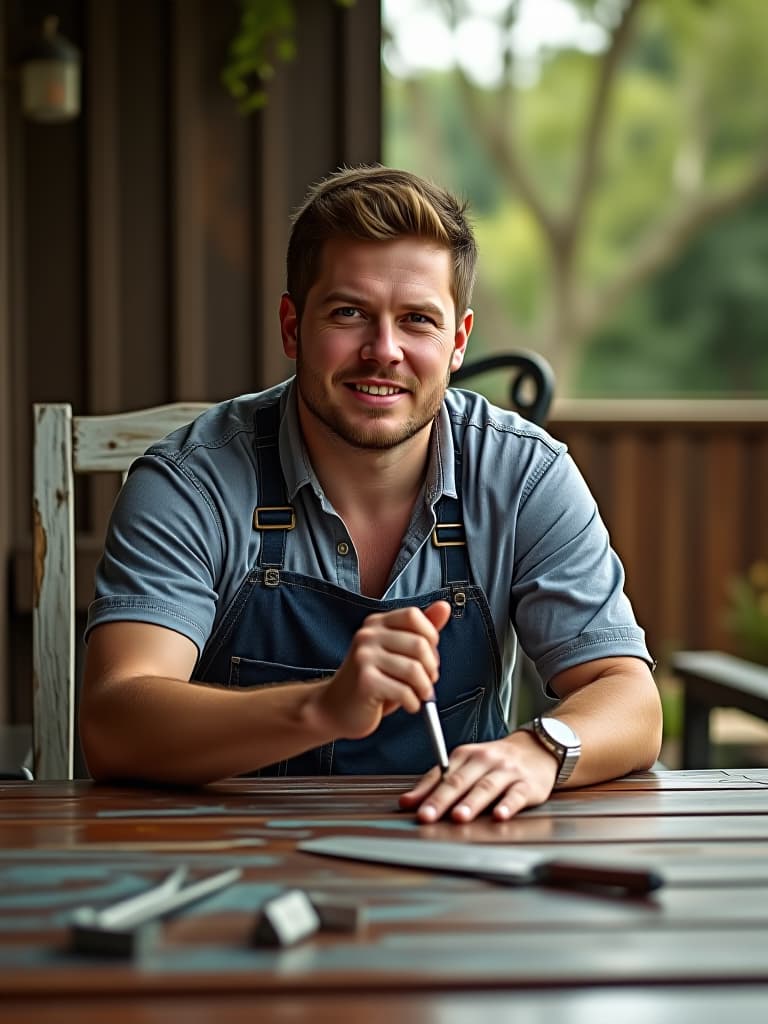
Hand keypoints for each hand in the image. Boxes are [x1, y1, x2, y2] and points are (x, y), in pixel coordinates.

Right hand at [313, 600, 451, 740]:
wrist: (334, 709)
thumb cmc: (372, 681)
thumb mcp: (397, 653)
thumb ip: (420, 631)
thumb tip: (444, 607)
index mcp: (376, 624)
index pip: (413, 615)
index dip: (430, 637)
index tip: (428, 657)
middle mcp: (367, 635)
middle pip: (419, 643)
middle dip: (431, 668)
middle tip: (427, 682)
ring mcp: (364, 657)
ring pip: (414, 669)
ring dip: (425, 689)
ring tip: (420, 696)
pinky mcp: (365, 681)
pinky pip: (404, 691)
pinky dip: (414, 703)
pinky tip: (409, 705)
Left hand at [398, 730, 558, 822]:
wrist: (536, 748)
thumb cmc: (495, 762)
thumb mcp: (465, 765)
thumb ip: (436, 783)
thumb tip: (407, 802)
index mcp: (465, 755)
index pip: (442, 775)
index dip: (426, 793)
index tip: (413, 809)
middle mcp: (484, 760)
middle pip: (459, 781)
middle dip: (442, 800)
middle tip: (427, 816)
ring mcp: (506, 771)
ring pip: (485, 787)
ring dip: (471, 803)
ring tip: (458, 817)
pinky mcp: (527, 784)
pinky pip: (516, 795)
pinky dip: (508, 805)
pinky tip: (500, 815)